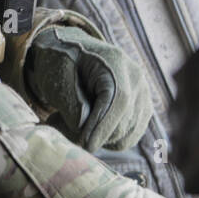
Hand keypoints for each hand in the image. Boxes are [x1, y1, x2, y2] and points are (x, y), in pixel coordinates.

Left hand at [25, 26, 151, 151]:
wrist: (71, 53)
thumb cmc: (60, 60)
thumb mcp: (57, 74)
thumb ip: (71, 101)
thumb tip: (83, 129)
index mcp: (116, 61)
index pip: (119, 99)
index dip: (103, 126)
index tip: (85, 145)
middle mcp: (136, 78)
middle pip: (122, 122)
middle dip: (92, 135)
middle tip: (56, 124)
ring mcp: (142, 95)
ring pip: (125, 136)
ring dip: (96, 139)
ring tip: (67, 122)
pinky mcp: (141, 111)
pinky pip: (127, 139)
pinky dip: (105, 141)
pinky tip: (86, 126)